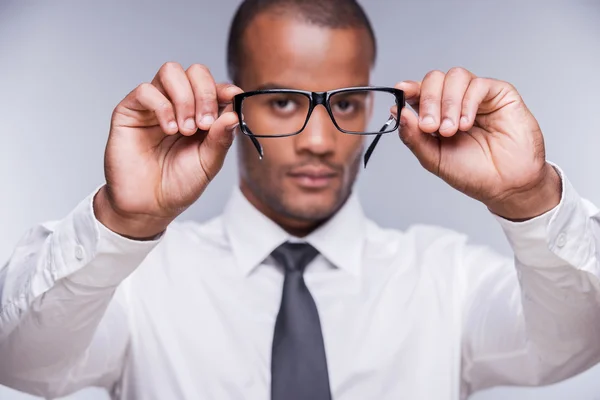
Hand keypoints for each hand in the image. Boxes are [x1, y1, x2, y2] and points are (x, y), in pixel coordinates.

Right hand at [95, 62, 241, 238]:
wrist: (149, 206)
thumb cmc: (178, 185)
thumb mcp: (208, 163)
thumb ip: (221, 138)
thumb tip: (234, 113)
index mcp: (201, 114)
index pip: (214, 86)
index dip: (224, 89)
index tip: (232, 99)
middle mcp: (178, 105)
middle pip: (194, 71)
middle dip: (205, 93)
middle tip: (204, 124)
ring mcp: (154, 106)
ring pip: (170, 71)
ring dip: (184, 97)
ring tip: (186, 129)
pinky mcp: (130, 111)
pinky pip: (145, 90)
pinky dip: (162, 106)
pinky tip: (169, 129)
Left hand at [394, 68, 560, 220]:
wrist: (506, 185)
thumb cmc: (473, 173)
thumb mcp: (433, 158)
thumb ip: (413, 136)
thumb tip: (396, 111)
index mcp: (436, 115)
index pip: (419, 93)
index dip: (409, 89)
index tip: (401, 92)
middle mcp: (455, 101)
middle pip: (434, 79)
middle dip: (428, 101)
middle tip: (431, 127)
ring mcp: (477, 96)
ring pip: (455, 76)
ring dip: (448, 103)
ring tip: (451, 130)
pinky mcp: (499, 94)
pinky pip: (478, 84)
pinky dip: (467, 102)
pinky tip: (466, 124)